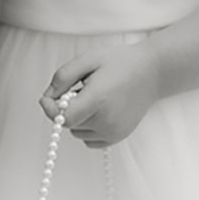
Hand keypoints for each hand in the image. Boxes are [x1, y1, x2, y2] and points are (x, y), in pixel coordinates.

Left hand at [40, 46, 158, 147]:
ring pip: (78, 132)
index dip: (50, 109)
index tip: (46, 98)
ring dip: (77, 118)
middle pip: (69, 124)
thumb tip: (47, 97)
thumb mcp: (88, 59)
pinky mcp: (118, 137)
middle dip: (65, 107)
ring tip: (92, 97)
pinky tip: (98, 110)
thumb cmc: (119, 62)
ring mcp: (113, 131)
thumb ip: (63, 77)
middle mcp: (106, 120)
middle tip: (79, 88)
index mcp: (98, 100)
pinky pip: (89, 140)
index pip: (63, 118)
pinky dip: (87, 127)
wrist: (152, 72)